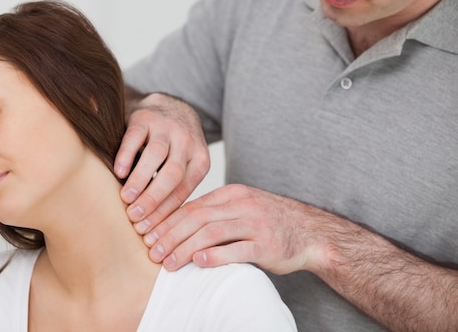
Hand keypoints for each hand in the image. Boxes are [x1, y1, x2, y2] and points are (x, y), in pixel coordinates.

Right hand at [114, 91, 209, 232]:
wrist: (167, 105)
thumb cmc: (174, 147)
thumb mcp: (185, 166)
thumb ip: (175, 190)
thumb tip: (161, 232)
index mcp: (199, 159)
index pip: (183, 190)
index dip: (166, 212)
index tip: (149, 230)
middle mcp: (187, 142)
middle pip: (173, 174)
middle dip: (153, 199)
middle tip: (136, 218)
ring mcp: (166, 127)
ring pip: (155, 155)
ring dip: (140, 179)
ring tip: (126, 198)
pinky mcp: (145, 116)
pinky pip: (135, 137)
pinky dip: (127, 156)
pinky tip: (118, 172)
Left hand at [142, 184, 329, 274]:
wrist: (310, 232)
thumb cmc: (269, 222)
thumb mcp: (241, 208)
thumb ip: (214, 213)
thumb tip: (175, 225)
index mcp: (232, 194)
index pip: (192, 205)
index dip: (167, 219)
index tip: (147, 232)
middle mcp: (242, 204)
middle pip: (197, 217)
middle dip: (170, 234)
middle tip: (151, 250)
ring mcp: (256, 223)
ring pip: (212, 233)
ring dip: (185, 248)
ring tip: (167, 262)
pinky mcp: (267, 245)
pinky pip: (238, 249)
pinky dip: (216, 256)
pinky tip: (199, 262)